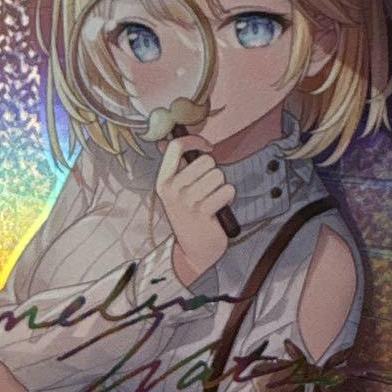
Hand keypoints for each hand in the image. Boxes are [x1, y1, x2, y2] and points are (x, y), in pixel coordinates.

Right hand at [156, 134, 235, 286]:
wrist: (193, 251)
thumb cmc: (189, 217)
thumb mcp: (175, 192)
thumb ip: (178, 168)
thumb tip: (175, 142)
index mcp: (163, 181)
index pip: (175, 147)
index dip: (194, 140)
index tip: (206, 146)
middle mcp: (172, 189)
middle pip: (205, 161)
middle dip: (213, 172)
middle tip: (208, 188)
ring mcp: (187, 201)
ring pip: (218, 176)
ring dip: (221, 187)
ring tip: (212, 200)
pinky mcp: (204, 212)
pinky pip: (227, 191)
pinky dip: (228, 198)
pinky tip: (219, 209)